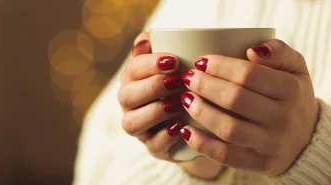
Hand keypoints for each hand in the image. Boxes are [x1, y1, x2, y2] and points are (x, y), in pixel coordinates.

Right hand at [118, 32, 223, 179]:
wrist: (204, 117)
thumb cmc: (186, 83)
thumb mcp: (177, 64)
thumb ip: (159, 47)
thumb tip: (144, 40)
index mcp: (133, 80)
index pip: (132, 70)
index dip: (150, 64)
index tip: (173, 60)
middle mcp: (131, 105)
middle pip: (126, 96)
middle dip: (151, 87)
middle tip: (177, 81)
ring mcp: (141, 129)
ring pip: (131, 123)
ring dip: (154, 112)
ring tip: (178, 104)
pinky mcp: (155, 148)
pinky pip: (152, 146)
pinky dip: (165, 137)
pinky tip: (181, 126)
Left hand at [178, 39, 319, 175]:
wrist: (308, 139)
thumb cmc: (293, 96)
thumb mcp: (296, 68)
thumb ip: (278, 51)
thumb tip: (252, 49)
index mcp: (291, 90)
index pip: (248, 74)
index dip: (220, 66)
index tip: (200, 61)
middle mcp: (284, 118)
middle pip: (234, 99)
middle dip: (205, 86)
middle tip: (188, 78)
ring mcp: (272, 144)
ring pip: (228, 128)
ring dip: (201, 112)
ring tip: (185, 99)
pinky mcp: (260, 164)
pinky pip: (225, 155)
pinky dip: (201, 143)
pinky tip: (186, 129)